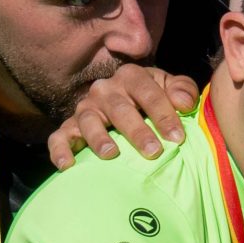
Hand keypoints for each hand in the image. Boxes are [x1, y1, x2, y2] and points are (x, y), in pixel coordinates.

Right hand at [45, 64, 199, 169]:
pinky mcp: (68, 128)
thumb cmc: (152, 100)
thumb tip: (185, 103)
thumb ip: (182, 90)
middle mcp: (104, 90)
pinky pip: (58, 137)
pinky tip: (68, 166)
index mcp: (130, 76)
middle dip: (137, 131)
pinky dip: (60, 150)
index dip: (164, 114)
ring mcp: (85, 108)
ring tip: (111, 155)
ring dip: (98, 138)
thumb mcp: (170, 90)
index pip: (148, 92)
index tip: (178, 138)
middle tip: (153, 152)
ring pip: (87, 120)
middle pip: (119, 108)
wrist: (126, 106)